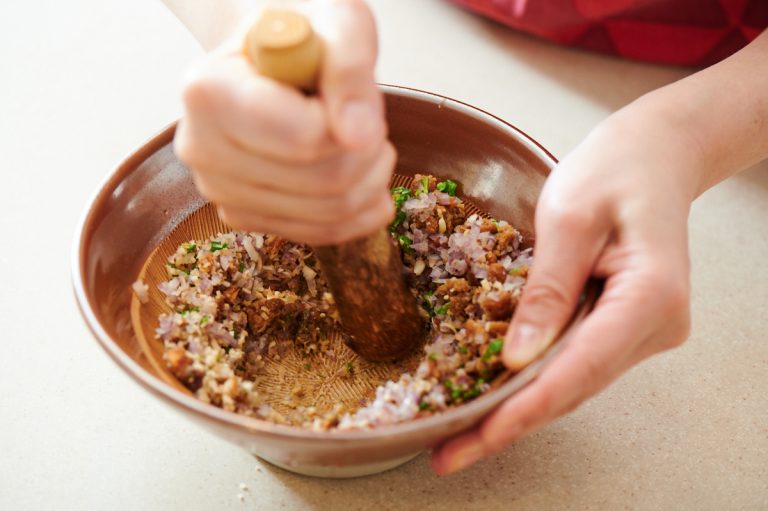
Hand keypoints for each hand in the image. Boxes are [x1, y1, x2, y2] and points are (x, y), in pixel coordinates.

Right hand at [174, 0, 394, 244]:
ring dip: (370, 178)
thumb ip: (351, 69)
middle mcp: (201, 148)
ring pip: (328, 212)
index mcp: (208, 91)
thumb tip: (360, 137)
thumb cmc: (300, 29)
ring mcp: (218, 189)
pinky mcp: (242, 215)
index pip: (307, 138)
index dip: (349, 119)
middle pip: (323, 182)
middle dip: (369, 151)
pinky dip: (359, 210)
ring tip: (362, 139)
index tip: (346, 89)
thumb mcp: (337, 20)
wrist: (270, 53)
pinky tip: (363, 175)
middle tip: (366, 117)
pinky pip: (320, 233)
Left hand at [432, 103, 700, 473]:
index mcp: (650, 295)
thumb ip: (546, 291)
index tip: (481, 434)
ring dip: (517, 409)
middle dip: (510, 423)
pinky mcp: (624, 325)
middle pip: (575, 387)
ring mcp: (643, 330)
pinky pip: (575, 361)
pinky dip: (533, 382)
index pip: (581, 367)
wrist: (655, 156)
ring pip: (574, 382)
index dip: (526, 407)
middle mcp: (655, 325)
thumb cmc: (616, 171)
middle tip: (450, 454)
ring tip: (460, 437)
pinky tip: (493, 398)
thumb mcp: (569, 219)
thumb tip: (517, 359)